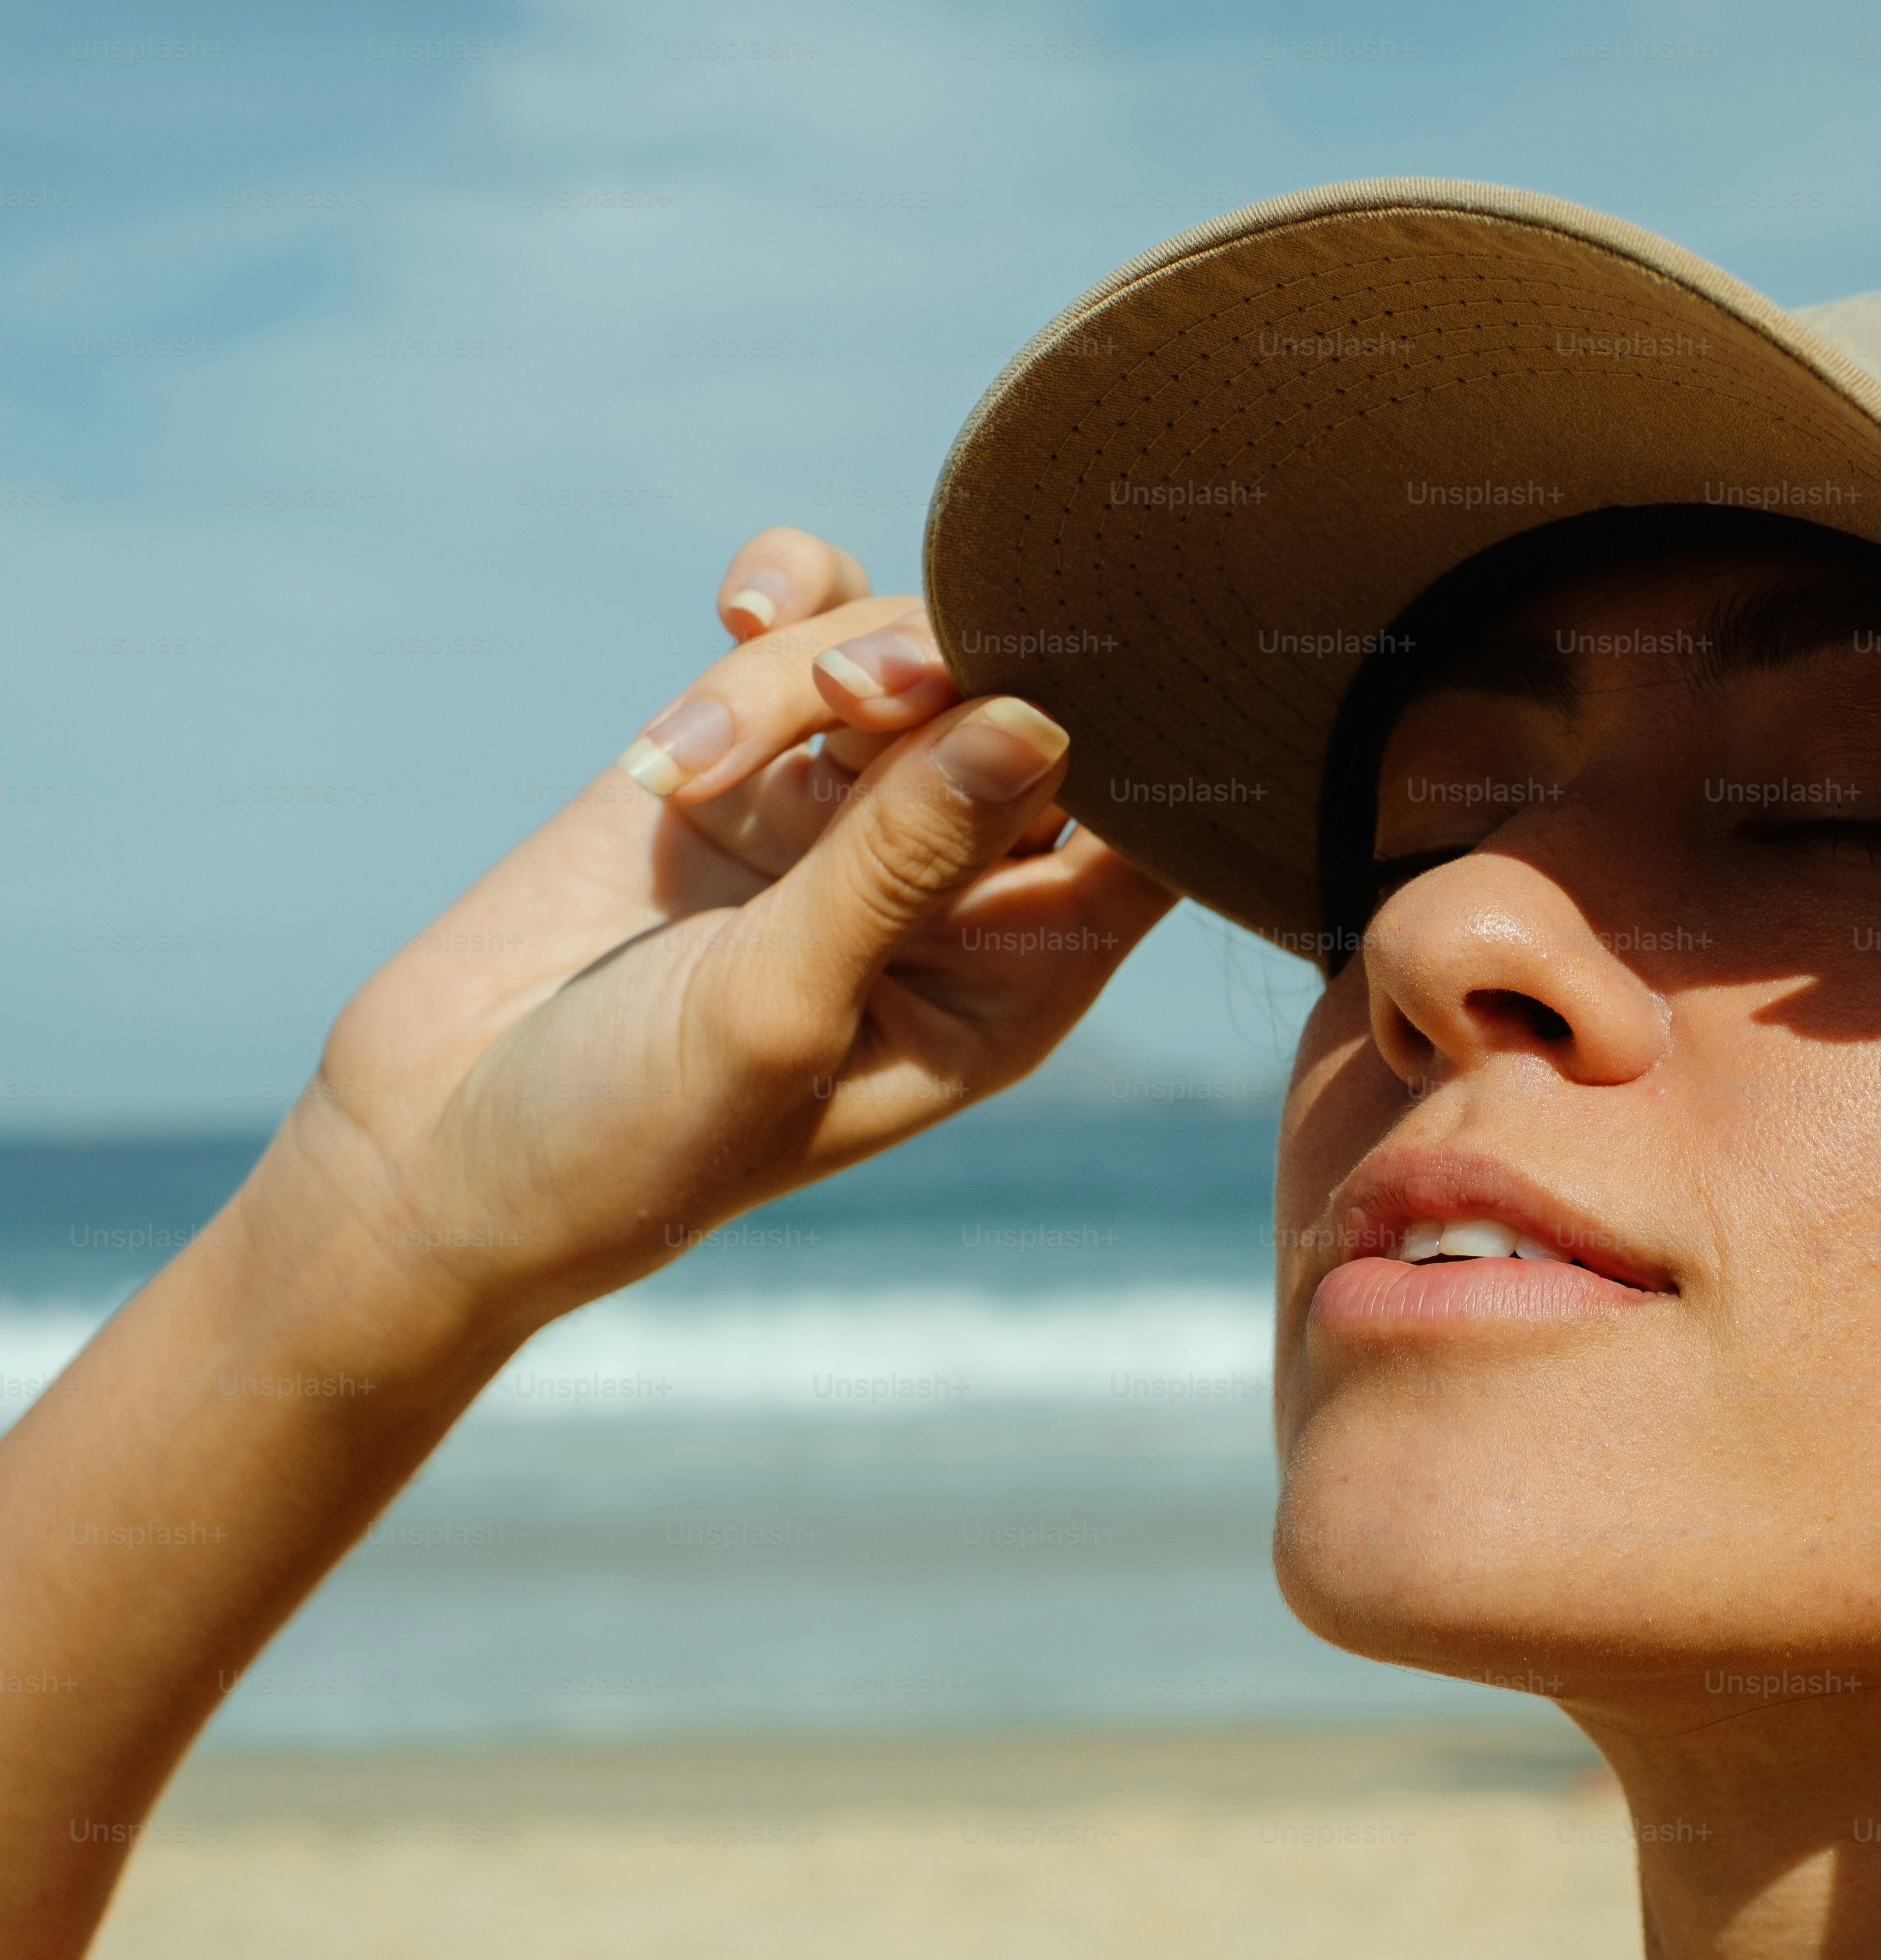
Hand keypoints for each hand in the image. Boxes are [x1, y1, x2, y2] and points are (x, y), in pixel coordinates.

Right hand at [282, 525, 1177, 1334]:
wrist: (437, 1148)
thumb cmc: (634, 1136)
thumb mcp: (780, 1009)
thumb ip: (902, 861)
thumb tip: (1041, 719)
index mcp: (1019, 970)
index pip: (1154, 828)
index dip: (1152, 729)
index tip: (1096, 651)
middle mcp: (956, 881)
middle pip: (1029, 702)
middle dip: (953, 666)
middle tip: (852, 691)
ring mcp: (848, 805)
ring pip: (907, 648)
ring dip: (820, 659)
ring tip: (706, 753)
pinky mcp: (747, 750)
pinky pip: (809, 619)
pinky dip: (780, 600)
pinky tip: (729, 614)